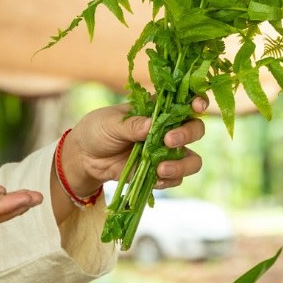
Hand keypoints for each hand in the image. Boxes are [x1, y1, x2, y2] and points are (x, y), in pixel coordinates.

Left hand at [62, 96, 209, 195]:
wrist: (85, 158)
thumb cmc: (97, 131)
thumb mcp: (110, 123)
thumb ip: (132, 125)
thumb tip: (152, 125)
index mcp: (157, 109)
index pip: (185, 102)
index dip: (197, 102)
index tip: (196, 106)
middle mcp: (167, 129)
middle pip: (195, 130)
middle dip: (187, 134)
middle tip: (168, 141)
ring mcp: (165, 153)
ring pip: (191, 159)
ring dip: (181, 165)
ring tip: (161, 169)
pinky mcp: (159, 172)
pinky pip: (175, 179)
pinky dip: (168, 180)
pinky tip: (154, 179)